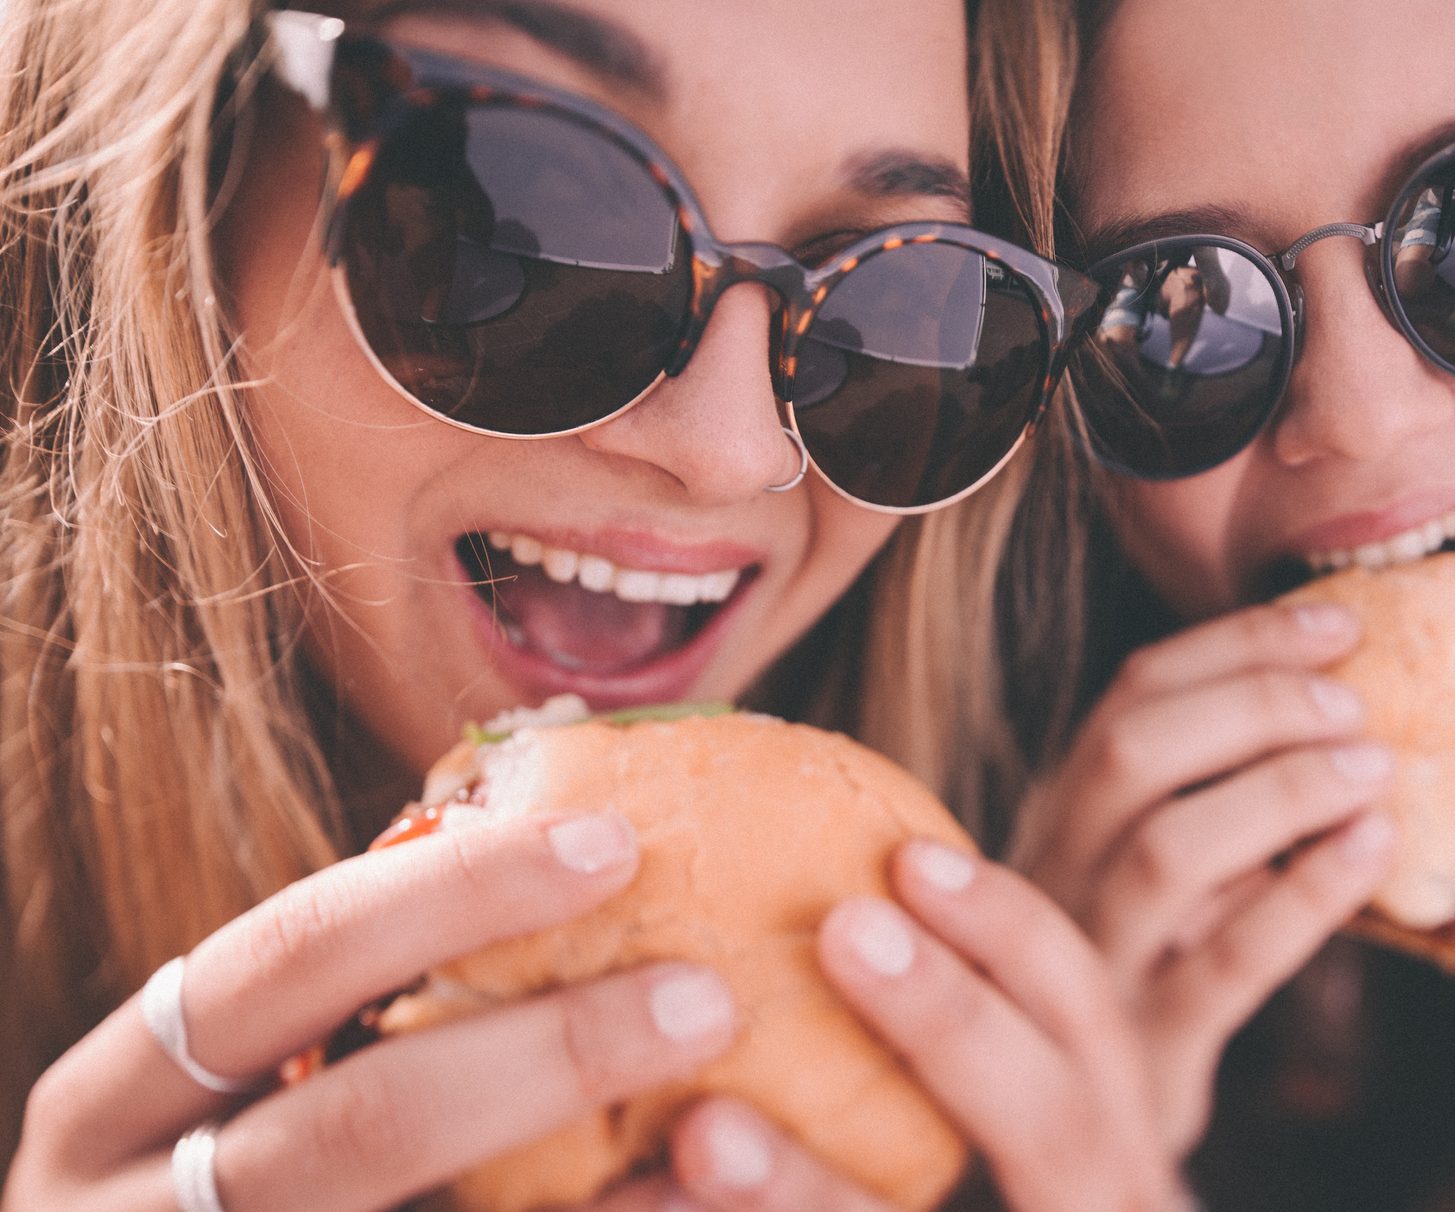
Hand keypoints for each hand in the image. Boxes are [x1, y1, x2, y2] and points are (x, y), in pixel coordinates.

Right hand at [5, 810, 742, 1211]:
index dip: (450, 893)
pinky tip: (674, 1201)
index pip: (285, 958)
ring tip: (722, 1129)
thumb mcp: (236, 1078)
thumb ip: (352, 994)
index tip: (611, 841)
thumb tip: (583, 856)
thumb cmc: (235, 1162)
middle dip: (550, 1055)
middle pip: (362, 1124)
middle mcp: (141, 1210)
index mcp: (115, 1097)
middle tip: (703, 996)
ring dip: (588, 1184)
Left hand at [653, 843, 1187, 1211]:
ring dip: (816, 1198)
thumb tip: (813, 908)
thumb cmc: (1009, 1201)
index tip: (909, 854)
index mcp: (1113, 1168)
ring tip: (703, 1134)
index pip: (1093, 1029)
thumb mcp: (1019, 1152)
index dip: (1018, 938)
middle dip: (959, 1027)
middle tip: (842, 928)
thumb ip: (945, 1071)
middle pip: (1069, 1131)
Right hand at [1009, 602, 1398, 1152]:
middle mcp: (1058, 875)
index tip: (1340, 619)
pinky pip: (1230, 966)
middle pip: (1133, 753)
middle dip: (1254, 702)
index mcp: (1059, 813)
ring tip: (1373, 765)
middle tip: (1354, 699)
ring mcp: (1097, 963)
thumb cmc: (1139, 971)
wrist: (1070, 1135)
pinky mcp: (1153, 1049)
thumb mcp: (1138, 869)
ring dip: (1281, 789)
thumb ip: (1201, 790)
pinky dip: (1308, 897)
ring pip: (1171, 851)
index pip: (1131, 694)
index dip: (1238, 642)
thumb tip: (1340, 686)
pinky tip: (1373, 851)